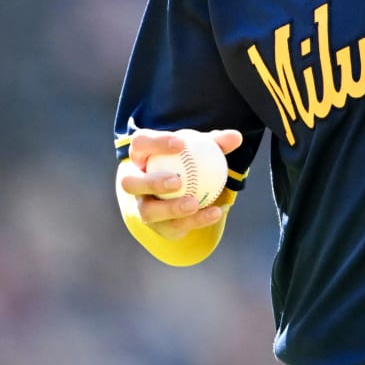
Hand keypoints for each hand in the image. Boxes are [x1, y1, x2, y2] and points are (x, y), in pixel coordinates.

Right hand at [117, 128, 243, 238]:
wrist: (182, 192)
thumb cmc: (188, 162)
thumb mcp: (199, 149)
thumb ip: (215, 144)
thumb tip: (235, 137)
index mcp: (141, 156)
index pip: (140, 144)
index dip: (156, 143)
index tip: (181, 143)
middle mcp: (134, 182)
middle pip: (130, 183)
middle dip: (151, 182)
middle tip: (177, 181)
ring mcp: (143, 206)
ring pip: (148, 212)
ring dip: (171, 209)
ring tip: (194, 204)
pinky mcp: (157, 226)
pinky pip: (174, 226)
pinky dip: (196, 221)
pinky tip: (215, 212)